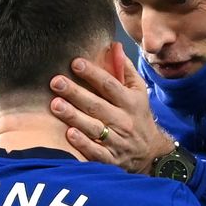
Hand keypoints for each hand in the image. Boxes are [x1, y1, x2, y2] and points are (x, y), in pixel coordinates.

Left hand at [49, 43, 173, 173]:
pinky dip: (83, 144)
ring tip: (55, 104)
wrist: (150, 153)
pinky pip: (96, 151)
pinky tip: (69, 133)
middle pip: (97, 105)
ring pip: (94, 128)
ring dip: (74, 116)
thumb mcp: (138, 92)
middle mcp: (124, 121)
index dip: (93, 74)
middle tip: (56, 82)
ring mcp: (117, 142)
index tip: (75, 63)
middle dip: (76, 93)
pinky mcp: (110, 159)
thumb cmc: (138, 115)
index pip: (110, 85)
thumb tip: (114, 46)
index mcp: (131, 102)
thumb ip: (125, 70)